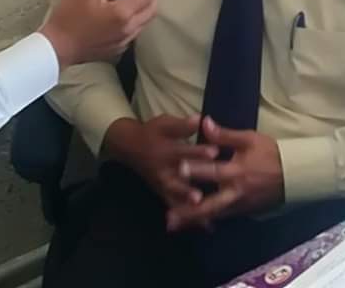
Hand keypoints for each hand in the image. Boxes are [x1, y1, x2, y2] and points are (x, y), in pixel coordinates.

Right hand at [39, 0, 156, 69]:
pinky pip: (134, 32)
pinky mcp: (117, 49)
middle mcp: (128, 29)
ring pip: (144, 22)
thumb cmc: (69, 19)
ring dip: (144, 8)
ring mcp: (123, 41)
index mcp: (123, 13)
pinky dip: (135, 20)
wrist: (56, 48)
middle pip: (151, 10)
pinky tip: (122, 15)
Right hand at [102, 115, 218, 206]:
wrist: (129, 147)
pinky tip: (206, 225)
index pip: (184, 150)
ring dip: (189, 203)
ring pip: (176, 194)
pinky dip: (188, 217)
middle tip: (206, 189)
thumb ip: (182, 124)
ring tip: (205, 211)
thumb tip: (200, 119)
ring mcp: (162, 182)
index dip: (198, 151)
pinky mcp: (162, 192)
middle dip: (193, 182)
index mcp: (166, 148)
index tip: (215, 152)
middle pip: (180, 176)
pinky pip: (175, 206)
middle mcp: (163, 168)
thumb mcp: (164, 122)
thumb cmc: (152, 132)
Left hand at [166, 116, 283, 230]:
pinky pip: (222, 217)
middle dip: (189, 212)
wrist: (293, 174)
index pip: (213, 171)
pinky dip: (207, 220)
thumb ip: (225, 134)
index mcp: (237, 172)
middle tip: (169, 217)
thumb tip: (204, 123)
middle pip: (209, 205)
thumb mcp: (249, 139)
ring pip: (213, 215)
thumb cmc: (269, 153)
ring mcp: (239, 205)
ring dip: (194, 220)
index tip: (178, 168)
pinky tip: (194, 224)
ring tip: (174, 225)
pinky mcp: (243, 211)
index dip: (196, 169)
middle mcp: (235, 192)